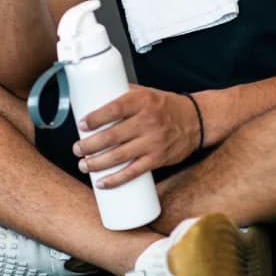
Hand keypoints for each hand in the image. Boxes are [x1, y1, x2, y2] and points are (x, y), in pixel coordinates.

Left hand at [72, 86, 200, 188]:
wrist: (197, 120)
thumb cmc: (167, 106)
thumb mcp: (147, 93)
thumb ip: (124, 94)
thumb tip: (97, 94)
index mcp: (142, 101)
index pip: (114, 109)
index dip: (95, 118)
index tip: (82, 124)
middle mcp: (147, 121)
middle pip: (112, 135)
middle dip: (90, 145)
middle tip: (77, 149)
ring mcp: (153, 142)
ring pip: (119, 155)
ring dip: (97, 163)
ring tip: (84, 165)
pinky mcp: (158, 159)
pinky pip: (134, 172)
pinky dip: (116, 179)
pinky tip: (102, 183)